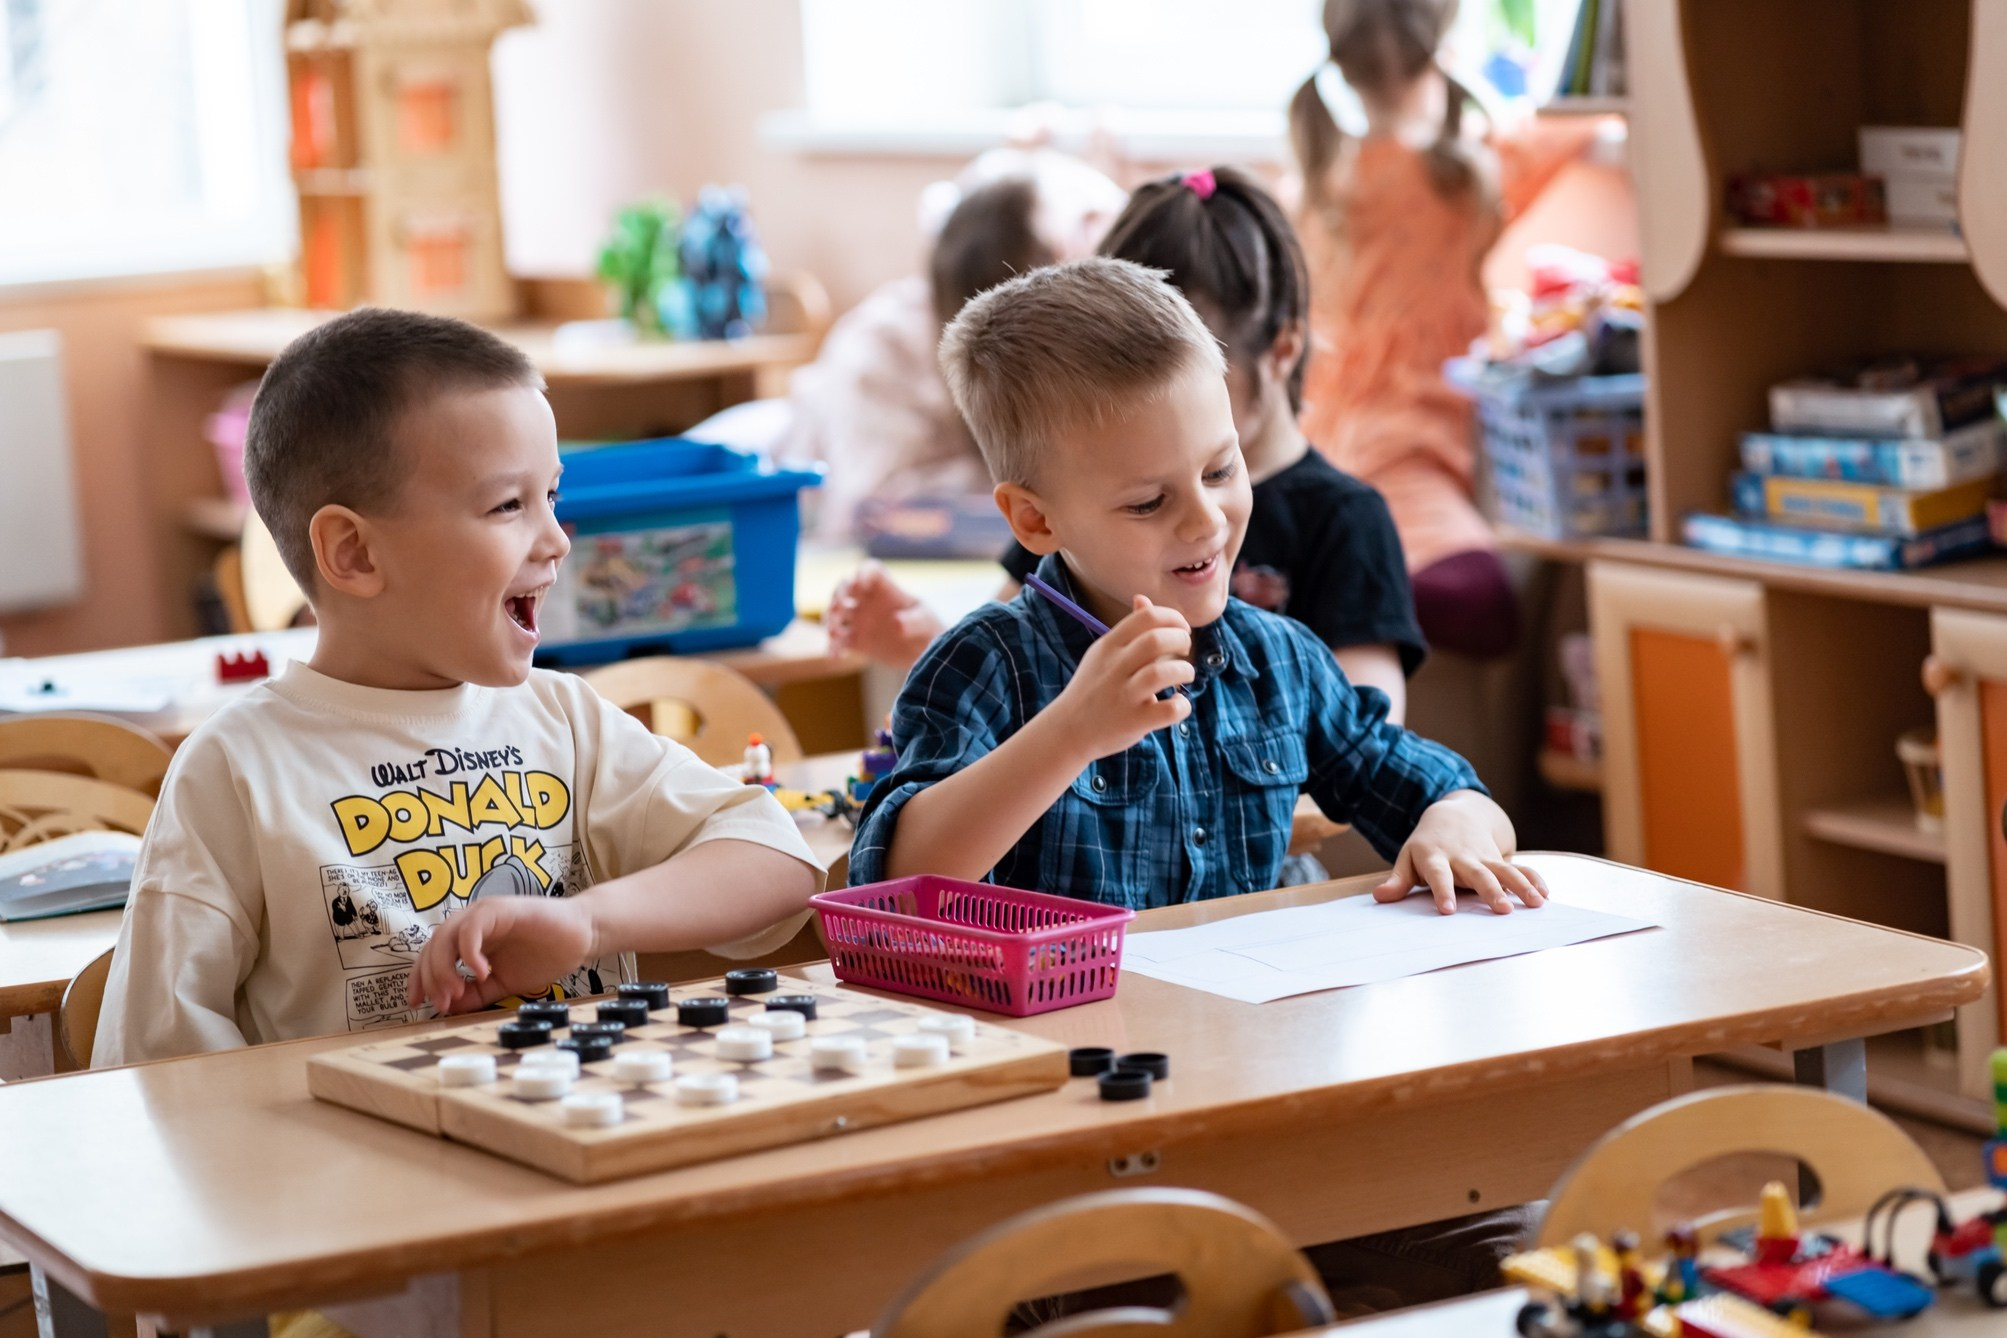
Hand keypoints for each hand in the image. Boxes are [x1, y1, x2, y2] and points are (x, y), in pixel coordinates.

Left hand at [407, 895, 598, 1015]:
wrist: (582, 937)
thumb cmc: (545, 955)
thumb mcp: (503, 983)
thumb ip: (476, 994)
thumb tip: (449, 1008)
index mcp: (469, 938)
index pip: (431, 956)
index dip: (419, 979)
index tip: (417, 1004)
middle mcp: (471, 922)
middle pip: (432, 947)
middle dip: (431, 979)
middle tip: (442, 1004)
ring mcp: (485, 913)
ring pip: (445, 936)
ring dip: (444, 967)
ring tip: (456, 991)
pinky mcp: (500, 909)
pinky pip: (471, 929)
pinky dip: (469, 953)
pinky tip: (481, 973)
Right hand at [826, 561, 944, 668]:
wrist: (926, 654)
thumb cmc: (928, 629)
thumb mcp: (925, 623)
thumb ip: (913, 621)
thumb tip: (897, 623)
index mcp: (885, 589)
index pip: (870, 570)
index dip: (863, 572)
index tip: (860, 582)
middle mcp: (868, 601)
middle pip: (844, 587)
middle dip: (838, 594)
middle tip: (839, 607)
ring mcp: (860, 620)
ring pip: (836, 613)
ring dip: (831, 619)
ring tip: (835, 633)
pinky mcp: (856, 640)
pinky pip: (838, 641)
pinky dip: (833, 647)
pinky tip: (835, 655)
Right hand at [1047, 596, 1193, 759]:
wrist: (1068, 731)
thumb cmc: (1094, 688)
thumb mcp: (1103, 654)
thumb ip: (1128, 629)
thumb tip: (1143, 599)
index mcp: (1108, 646)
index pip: (1147, 617)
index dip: (1173, 618)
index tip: (1180, 630)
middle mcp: (1114, 668)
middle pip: (1156, 640)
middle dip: (1181, 640)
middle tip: (1184, 651)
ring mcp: (1123, 695)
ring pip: (1162, 673)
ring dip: (1184, 671)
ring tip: (1184, 676)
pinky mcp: (1134, 721)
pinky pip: (1169, 710)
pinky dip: (1182, 705)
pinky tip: (1177, 703)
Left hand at [1372, 790, 1548, 914]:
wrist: (1454, 815)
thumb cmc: (1426, 845)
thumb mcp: (1407, 858)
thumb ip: (1397, 880)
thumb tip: (1380, 897)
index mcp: (1436, 857)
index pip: (1439, 875)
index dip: (1443, 891)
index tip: (1448, 910)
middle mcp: (1463, 857)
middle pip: (1478, 874)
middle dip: (1490, 891)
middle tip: (1501, 910)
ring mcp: (1484, 857)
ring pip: (1504, 871)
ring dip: (1520, 886)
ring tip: (1535, 903)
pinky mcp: (1499, 859)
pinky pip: (1520, 868)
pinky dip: (1533, 879)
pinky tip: (1545, 894)